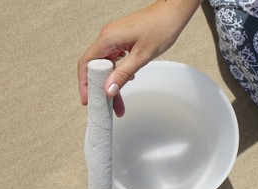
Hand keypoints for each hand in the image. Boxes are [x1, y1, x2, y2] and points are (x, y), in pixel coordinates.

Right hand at [77, 0, 201, 116]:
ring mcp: (115, 37)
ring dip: (111, 81)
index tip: (88, 99)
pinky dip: (118, 71)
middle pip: (97, 67)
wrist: (172, 13)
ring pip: (107, 64)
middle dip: (101, 88)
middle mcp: (108, 37)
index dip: (85, 83)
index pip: (87, 64)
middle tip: (108, 106)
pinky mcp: (123, 39)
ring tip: (118, 100)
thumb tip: (109, 90)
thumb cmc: (160, 28)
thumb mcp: (142, 56)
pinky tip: (126, 81)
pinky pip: (114, 58)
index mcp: (108, 39)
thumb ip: (123, 74)